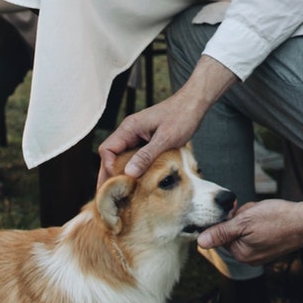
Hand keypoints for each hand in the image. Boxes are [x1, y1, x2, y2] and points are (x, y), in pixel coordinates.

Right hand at [97, 54, 235, 186]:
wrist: (195, 103)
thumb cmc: (182, 116)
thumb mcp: (165, 138)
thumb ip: (146, 155)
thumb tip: (128, 173)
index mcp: (129, 128)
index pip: (107, 150)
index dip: (107, 168)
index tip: (115, 186)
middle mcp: (130, 131)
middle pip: (111, 156)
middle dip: (110, 175)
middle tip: (110, 199)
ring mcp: (138, 136)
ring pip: (122, 157)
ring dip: (121, 174)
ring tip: (121, 196)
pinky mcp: (147, 140)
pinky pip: (134, 156)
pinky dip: (133, 169)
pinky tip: (136, 183)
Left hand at [197, 198, 302, 264]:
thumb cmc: (277, 218)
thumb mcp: (245, 221)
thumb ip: (221, 231)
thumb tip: (199, 241)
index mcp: (240, 254)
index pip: (221, 233)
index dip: (228, 217)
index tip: (239, 211)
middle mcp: (249, 258)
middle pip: (233, 231)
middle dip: (241, 217)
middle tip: (253, 211)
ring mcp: (261, 254)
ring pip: (245, 229)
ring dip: (251, 217)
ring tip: (263, 212)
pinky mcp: (270, 248)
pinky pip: (257, 232)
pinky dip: (260, 221)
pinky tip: (269, 216)